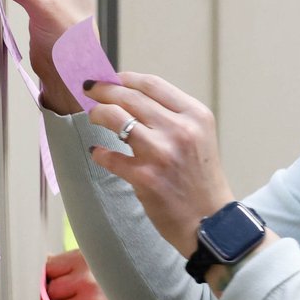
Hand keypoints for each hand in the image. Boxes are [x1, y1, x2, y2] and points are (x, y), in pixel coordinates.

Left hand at [45, 250, 125, 299]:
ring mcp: (91, 299)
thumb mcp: (99, 263)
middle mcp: (87, 276)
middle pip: (50, 291)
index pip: (49, 267)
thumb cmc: (122, 282)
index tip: (52, 285)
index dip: (47, 279)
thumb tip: (45, 261)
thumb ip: (73, 263)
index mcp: (86, 257)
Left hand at [85, 73, 234, 256]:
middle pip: (130, 97)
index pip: (152, 85)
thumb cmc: (201, 179)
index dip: (125, 78)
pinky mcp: (144, 177)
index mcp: (195, 115)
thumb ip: (172, 117)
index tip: (111, 78)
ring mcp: (161, 153)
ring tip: (93, 116)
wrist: (210, 222)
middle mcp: (179, 129)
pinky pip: (110, 157)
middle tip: (89, 90)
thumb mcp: (199, 137)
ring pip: (115, 118)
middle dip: (104, 90)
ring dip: (98, 114)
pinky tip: (97, 153)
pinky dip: (99, 154)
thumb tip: (132, 97)